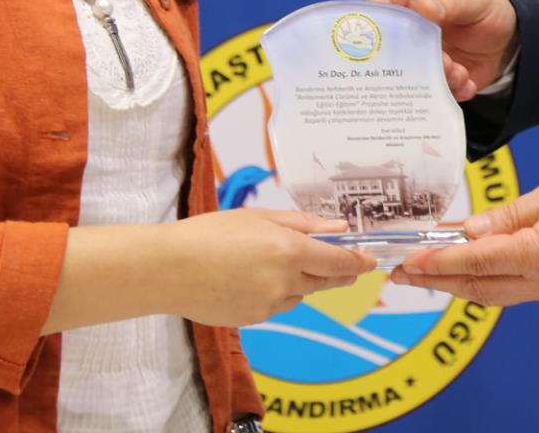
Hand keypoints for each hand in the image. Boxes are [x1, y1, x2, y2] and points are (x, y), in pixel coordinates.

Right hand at [160, 210, 373, 326]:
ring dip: (302, 281)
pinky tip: (253, 278)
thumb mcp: (257, 218)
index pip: (338, 261)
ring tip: (276, 262)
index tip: (369, 260)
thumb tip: (338, 226)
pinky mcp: (254, 319)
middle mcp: (284, 282)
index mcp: (288, 251)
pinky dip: (277, 292)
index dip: (357, 261)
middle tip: (343, 264)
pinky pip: (278, 305)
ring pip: (300, 294)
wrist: (168, 270)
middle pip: (325, 281)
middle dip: (337, 272)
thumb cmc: (208, 235)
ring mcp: (269, 305)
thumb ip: (302, 223)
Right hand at [368, 0, 519, 99]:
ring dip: (433, 76)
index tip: (390, 39)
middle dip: (410, 57)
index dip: (376, 19)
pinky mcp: (426, 74)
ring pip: (407, 70)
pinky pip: (427, 88)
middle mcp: (403, 19)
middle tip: (441, 61)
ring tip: (458, 72)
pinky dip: (447, 88)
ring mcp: (412, 49)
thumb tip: (422, 6)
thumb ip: (448, 2)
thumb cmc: (485, 4)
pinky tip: (465, 81)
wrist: (507, 36)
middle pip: (386, 42)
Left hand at [388, 163, 538, 304]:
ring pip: (491, 294)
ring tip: (422, 272)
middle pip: (478, 286)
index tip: (410, 257)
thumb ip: (510, 215)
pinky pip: (507, 290)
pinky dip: (478, 282)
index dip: (441, 260)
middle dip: (436, 280)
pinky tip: (461, 269)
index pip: (479, 260)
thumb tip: (469, 232)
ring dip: (453, 284)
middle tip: (400, 271)